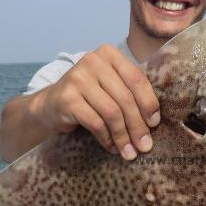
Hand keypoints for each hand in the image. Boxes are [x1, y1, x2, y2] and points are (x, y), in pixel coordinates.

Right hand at [38, 45, 159, 158]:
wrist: (50, 105)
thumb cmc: (89, 97)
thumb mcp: (111, 87)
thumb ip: (131, 93)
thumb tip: (154, 122)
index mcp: (109, 53)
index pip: (137, 78)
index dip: (149, 103)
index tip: (154, 124)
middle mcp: (92, 61)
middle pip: (125, 98)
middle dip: (138, 126)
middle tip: (145, 146)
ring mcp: (77, 78)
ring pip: (112, 113)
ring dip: (123, 137)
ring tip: (129, 152)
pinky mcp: (67, 98)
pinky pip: (96, 123)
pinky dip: (107, 139)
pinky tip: (112, 148)